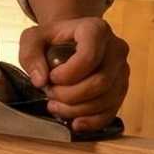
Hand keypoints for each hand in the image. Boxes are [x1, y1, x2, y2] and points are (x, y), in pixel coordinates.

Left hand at [19, 17, 129, 133]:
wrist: (71, 40)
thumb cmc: (53, 38)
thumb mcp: (33, 38)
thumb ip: (30, 54)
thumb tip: (40, 81)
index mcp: (96, 30)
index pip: (89, 57)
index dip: (68, 74)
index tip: (51, 77)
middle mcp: (116, 49)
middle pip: (100, 82)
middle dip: (71, 96)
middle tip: (50, 94)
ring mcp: (122, 70)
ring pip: (107, 99)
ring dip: (78, 110)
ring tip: (56, 107)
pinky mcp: (121, 89)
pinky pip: (112, 111)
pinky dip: (92, 121)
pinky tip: (75, 123)